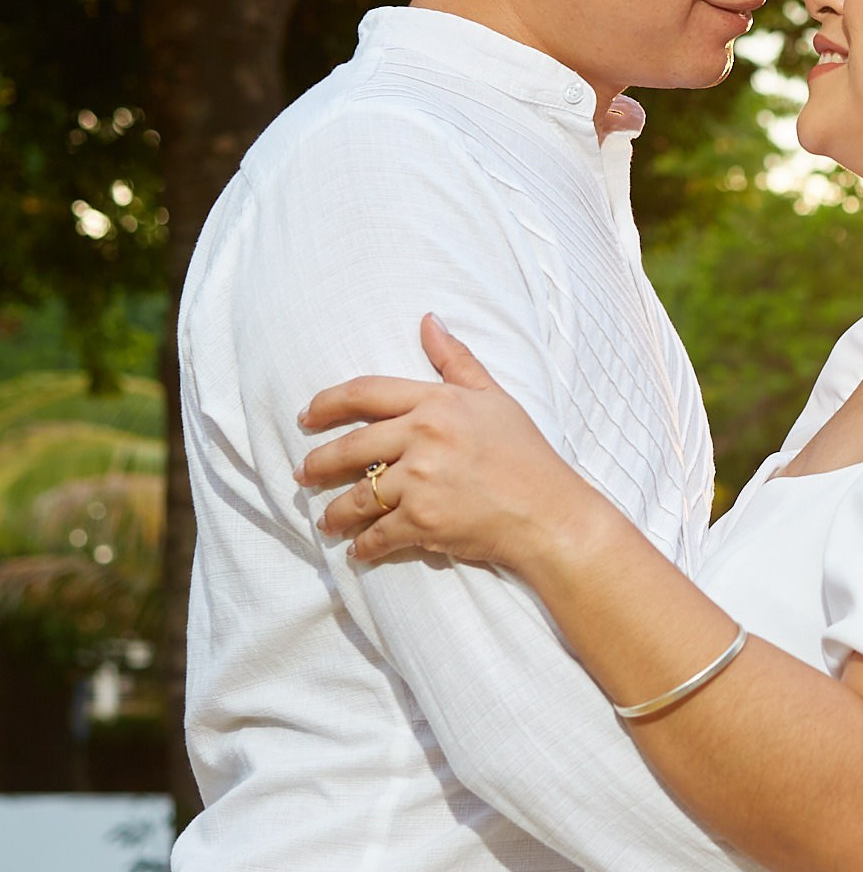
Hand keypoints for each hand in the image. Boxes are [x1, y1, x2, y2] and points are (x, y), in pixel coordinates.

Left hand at [296, 314, 597, 569]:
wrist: (550, 514)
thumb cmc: (526, 456)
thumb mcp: (495, 398)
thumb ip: (457, 361)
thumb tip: (428, 321)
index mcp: (437, 402)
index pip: (365, 393)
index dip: (327, 404)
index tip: (306, 416)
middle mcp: (423, 436)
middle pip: (350, 448)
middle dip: (318, 464)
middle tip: (303, 474)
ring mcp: (420, 481)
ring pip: (357, 497)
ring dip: (336, 513)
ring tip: (327, 521)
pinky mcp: (422, 521)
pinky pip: (377, 535)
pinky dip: (363, 547)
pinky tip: (357, 550)